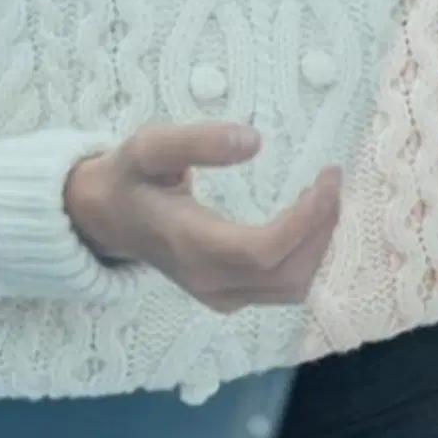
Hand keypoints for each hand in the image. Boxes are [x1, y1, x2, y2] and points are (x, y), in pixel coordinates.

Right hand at [64, 123, 341, 313]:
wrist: (105, 218)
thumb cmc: (130, 177)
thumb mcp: (149, 146)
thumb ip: (196, 141)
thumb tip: (255, 142)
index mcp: (189, 244)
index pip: (262, 252)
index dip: (306, 220)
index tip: (327, 176)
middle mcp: (208, 280)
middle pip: (286, 275)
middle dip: (321, 228)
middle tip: (331, 178)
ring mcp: (218, 295)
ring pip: (289, 288)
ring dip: (318, 244)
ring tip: (323, 195)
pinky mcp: (227, 296)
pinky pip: (281, 288)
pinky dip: (305, 257)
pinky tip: (306, 218)